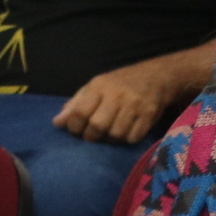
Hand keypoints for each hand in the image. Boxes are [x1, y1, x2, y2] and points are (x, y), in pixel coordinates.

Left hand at [54, 57, 178, 143]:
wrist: (158, 76)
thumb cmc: (121, 83)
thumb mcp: (95, 87)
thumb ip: (76, 104)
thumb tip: (57, 123)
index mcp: (100, 86)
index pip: (79, 112)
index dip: (73, 126)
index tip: (76, 129)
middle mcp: (118, 95)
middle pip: (97, 126)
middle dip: (91, 136)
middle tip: (93, 135)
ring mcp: (136, 105)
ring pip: (115, 134)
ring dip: (110, 138)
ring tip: (110, 132)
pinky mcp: (150, 115)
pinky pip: (132, 137)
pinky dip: (127, 139)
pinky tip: (126, 131)